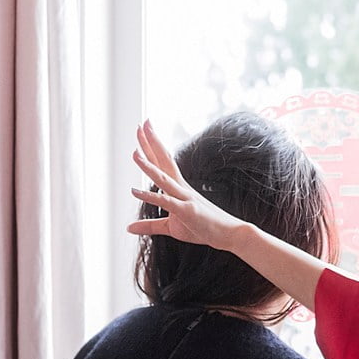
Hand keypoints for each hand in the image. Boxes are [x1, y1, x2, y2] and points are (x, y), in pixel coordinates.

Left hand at [126, 120, 246, 247]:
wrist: (230, 234)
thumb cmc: (204, 228)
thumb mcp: (171, 228)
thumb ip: (150, 225)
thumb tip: (129, 227)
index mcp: (178, 188)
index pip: (162, 163)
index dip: (151, 146)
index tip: (144, 130)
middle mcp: (181, 188)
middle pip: (163, 161)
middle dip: (151, 143)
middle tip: (142, 123)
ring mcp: (184, 198)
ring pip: (162, 178)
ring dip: (148, 165)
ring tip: (134, 152)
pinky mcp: (186, 211)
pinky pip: (165, 201)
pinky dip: (149, 196)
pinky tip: (134, 191)